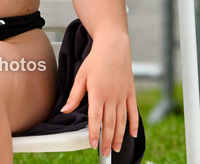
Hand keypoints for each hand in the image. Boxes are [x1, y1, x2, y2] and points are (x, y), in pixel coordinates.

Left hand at [60, 36, 138, 156]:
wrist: (113, 47)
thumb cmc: (95, 60)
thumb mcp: (81, 76)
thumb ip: (75, 95)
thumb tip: (65, 109)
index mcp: (97, 93)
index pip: (95, 118)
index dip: (94, 133)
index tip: (93, 144)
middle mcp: (111, 96)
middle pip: (110, 123)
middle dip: (106, 140)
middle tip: (104, 153)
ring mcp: (123, 95)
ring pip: (122, 121)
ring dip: (118, 136)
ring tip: (115, 148)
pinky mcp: (130, 93)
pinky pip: (133, 111)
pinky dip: (133, 124)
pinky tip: (131, 134)